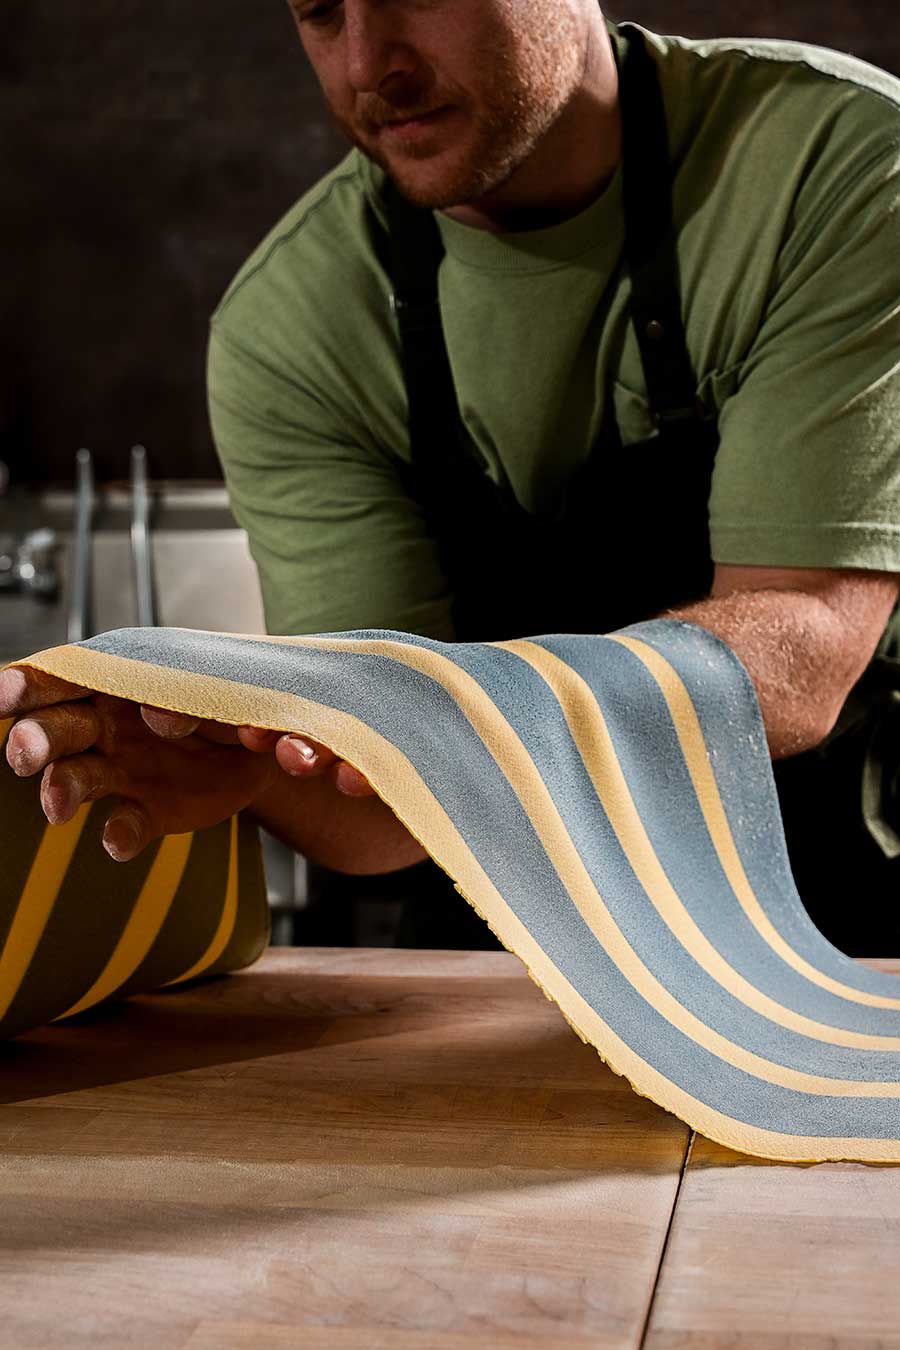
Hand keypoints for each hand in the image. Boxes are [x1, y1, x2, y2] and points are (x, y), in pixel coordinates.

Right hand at [0, 666, 373, 861]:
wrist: (268, 737)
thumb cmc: (230, 692)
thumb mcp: (226, 680)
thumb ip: (198, 695)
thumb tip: (165, 714)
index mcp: (116, 677)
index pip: (66, 674)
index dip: (31, 683)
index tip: (3, 693)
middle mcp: (107, 724)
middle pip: (58, 727)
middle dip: (36, 738)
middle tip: (24, 753)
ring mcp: (123, 769)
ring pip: (77, 777)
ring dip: (61, 789)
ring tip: (57, 807)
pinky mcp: (149, 810)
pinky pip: (128, 824)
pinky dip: (121, 834)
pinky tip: (118, 840)